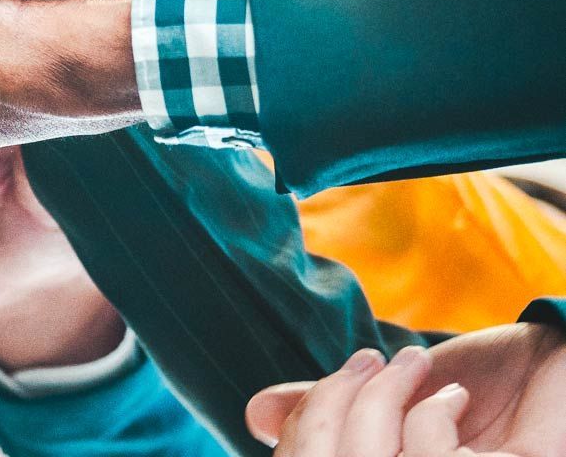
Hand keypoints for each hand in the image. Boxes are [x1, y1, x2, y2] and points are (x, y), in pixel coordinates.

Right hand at [244, 325, 565, 454]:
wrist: (552, 360)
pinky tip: (455, 402)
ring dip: (388, 400)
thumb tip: (255, 416)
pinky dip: (432, 415)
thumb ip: (325, 407)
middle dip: (338, 403)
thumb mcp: (389, 392)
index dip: (301, 429)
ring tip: (416, 369)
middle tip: (372, 360)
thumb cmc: (478, 382)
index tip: (333, 383)